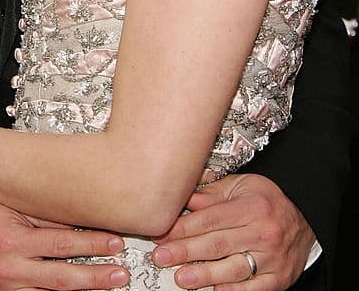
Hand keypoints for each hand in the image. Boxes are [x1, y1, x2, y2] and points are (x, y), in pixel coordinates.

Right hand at [0, 198, 129, 290]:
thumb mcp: (6, 207)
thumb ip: (39, 214)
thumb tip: (73, 214)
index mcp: (13, 242)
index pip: (62, 243)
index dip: (91, 243)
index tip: (114, 241)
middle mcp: (12, 270)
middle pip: (63, 277)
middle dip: (96, 276)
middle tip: (120, 273)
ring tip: (106, 287)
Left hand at [151, 173, 316, 289]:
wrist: (304, 219)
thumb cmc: (267, 201)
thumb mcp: (241, 186)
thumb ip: (211, 195)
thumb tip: (181, 201)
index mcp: (252, 206)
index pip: (211, 219)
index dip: (184, 228)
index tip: (162, 234)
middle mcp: (263, 233)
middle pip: (217, 244)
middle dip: (185, 251)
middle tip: (162, 256)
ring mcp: (272, 259)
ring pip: (233, 269)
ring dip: (204, 275)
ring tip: (181, 277)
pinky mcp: (278, 279)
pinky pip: (253, 288)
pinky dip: (233, 290)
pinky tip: (214, 289)